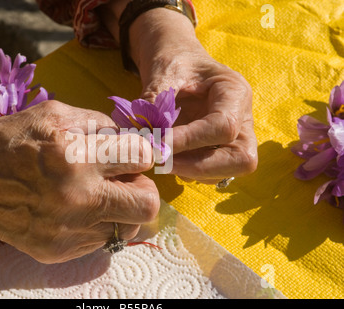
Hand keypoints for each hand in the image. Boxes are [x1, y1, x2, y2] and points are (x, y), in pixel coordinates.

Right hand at [0, 100, 159, 262]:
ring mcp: (68, 229)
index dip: (140, 153)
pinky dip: (98, 223)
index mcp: (74, 153)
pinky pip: (102, 240)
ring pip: (128, 226)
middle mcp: (76, 196)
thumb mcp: (51, 113)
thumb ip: (98, 124)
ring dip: (121, 208)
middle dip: (142, 188)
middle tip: (124, 180)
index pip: (142, 157)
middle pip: (148, 203)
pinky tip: (76, 210)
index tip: (130, 156)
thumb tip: (131, 139)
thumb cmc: (3, 142)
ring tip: (97, 195)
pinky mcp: (58, 250)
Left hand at [131, 8, 257, 183]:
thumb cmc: (173, 59)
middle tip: (164, 161)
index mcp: (234, 91)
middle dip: (201, 167)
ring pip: (228, 170)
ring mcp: (234, 135)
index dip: (190, 140)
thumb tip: (144, 136)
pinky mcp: (219, 148)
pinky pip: (212, 172)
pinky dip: (189, 171)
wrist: (175, 58)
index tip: (158, 143)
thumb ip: (155, 101)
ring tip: (161, 158)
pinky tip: (168, 157)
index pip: (223, 126)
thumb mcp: (163, 71)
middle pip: (241, 158)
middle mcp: (241, 117)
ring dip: (193, 171)